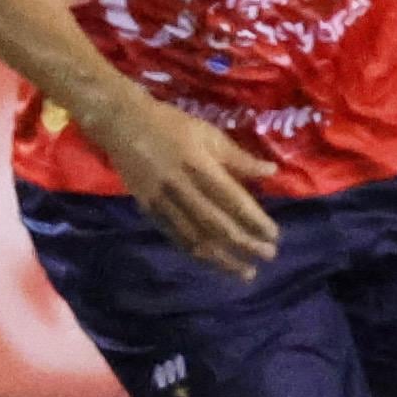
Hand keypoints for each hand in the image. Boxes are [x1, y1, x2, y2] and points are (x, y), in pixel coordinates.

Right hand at [95, 94, 281, 279]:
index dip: (254, 221)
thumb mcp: (208, 133)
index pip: (233, 201)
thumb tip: (271, 171)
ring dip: (223, 258)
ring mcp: (163, 203)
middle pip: (217, 224)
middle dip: (245, 244)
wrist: (123, 124)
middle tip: (268, 255)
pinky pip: (176, 237)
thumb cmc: (171, 124)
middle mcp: (183, 189)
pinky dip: (196, 253)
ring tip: (245, 272)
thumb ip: (239, 157)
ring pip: (196, 238)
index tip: (273, 235)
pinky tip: (212, 262)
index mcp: (200, 166)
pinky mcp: (149, 211)